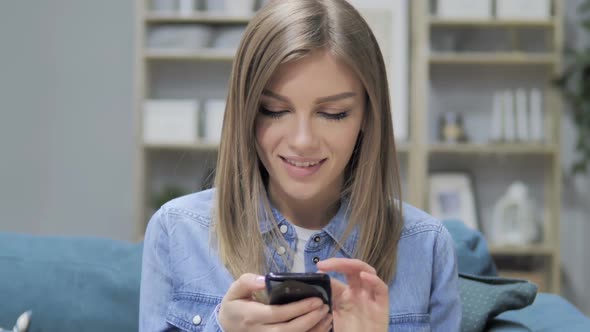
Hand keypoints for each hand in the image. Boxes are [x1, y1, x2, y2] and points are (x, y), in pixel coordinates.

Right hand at [218, 273, 332, 331]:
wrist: (227, 327)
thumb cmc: (234, 306)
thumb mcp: (235, 290)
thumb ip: (247, 282)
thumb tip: (264, 280)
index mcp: (252, 316)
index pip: (279, 313)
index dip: (299, 308)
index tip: (316, 299)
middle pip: (289, 331)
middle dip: (310, 320)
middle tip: (324, 307)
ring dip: (313, 330)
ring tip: (327, 317)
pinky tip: (320, 328)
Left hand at [317, 258, 388, 331]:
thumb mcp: (330, 319)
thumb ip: (324, 306)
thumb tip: (314, 290)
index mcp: (344, 297)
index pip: (336, 279)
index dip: (326, 274)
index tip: (315, 272)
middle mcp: (358, 294)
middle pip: (351, 270)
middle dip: (338, 263)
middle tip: (323, 264)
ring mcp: (370, 299)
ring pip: (367, 273)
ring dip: (354, 265)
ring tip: (340, 264)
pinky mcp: (382, 307)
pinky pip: (381, 289)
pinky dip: (374, 281)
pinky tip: (365, 276)